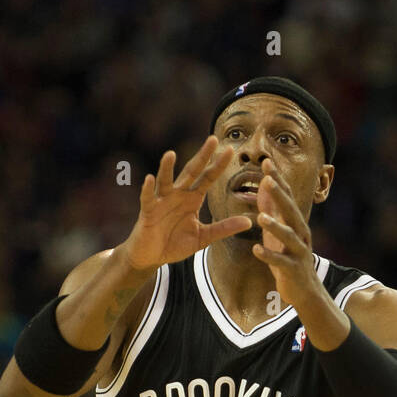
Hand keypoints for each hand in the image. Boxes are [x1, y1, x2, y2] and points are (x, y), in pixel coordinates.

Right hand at [124, 136, 250, 271]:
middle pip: (191, 172)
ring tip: (170, 154)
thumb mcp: (203, 237)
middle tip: (213, 139)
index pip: (208, 178)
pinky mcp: (148, 213)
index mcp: (192, 199)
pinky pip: (148, 199)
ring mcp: (162, 202)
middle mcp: (178, 195)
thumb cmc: (174, 244)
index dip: (218, 165)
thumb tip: (249, 222)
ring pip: (165, 181)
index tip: (230, 150)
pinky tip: (149, 179)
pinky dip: (147, 189)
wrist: (152, 257)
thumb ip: (223, 228)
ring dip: (167, 168)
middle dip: (202, 156)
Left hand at [251, 158, 320, 304]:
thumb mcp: (278, 230)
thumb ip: (272, 208)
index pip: (286, 195)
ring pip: (288, 236)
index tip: (266, 161)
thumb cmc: (288, 257)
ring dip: (275, 226)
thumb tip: (266, 182)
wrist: (304, 291)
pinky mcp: (293, 269)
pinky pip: (280, 262)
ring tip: (261, 217)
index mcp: (295, 221)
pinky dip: (268, 255)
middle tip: (268, 178)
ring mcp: (298, 251)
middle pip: (290, 210)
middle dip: (279, 194)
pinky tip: (255, 250)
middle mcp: (300, 233)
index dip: (277, 179)